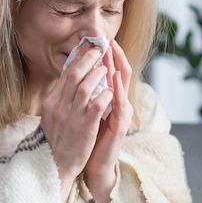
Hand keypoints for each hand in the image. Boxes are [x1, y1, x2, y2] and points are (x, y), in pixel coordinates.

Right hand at [39, 41, 112, 202]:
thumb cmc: (56, 140)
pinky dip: (105, 95)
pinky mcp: (85, 128)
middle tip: (99, 50)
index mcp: (51, 102)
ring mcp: (72, 116)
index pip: (65, 74)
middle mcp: (59, 106)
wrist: (54, 166)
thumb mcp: (51, 115)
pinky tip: (111, 91)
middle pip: (74, 75)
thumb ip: (60, 98)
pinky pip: (97, 105)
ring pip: (85, 87)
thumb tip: (69, 79)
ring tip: (106, 68)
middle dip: (88, 60)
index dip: (78, 59)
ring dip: (97, 75)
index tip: (88, 48)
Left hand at [84, 40, 132, 202]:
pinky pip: (120, 104)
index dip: (108, 55)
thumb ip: (88, 93)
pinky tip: (115, 78)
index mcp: (111, 98)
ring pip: (122, 85)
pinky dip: (118, 89)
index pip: (112, 71)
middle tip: (109, 39)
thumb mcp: (87, 109)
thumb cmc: (90, 136)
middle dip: (115, 55)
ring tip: (113, 52)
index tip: (100, 39)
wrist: (94, 164)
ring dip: (118, 66)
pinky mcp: (120, 125)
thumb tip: (79, 73)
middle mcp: (120, 103)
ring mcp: (122, 113)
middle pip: (121, 73)